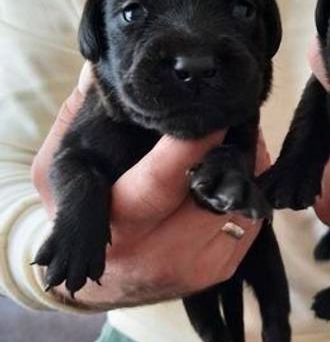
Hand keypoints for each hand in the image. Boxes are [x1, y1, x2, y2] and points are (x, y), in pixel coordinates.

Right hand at [31, 63, 269, 310]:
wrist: (103, 279)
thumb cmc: (80, 213)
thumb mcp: (65, 166)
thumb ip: (81, 114)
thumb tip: (104, 62)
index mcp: (118, 223)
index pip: (160, 182)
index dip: (192, 145)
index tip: (213, 113)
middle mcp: (158, 252)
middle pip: (211, 192)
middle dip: (229, 150)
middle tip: (236, 113)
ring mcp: (195, 265)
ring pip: (239, 204)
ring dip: (242, 167)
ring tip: (231, 139)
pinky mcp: (221, 269)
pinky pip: (251, 220)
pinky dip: (246, 191)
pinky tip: (230, 173)